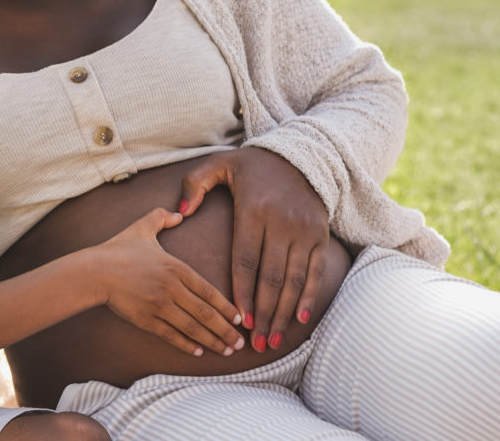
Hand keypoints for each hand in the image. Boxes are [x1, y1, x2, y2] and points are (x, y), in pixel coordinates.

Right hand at [93, 208, 243, 356]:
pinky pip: (171, 335)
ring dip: (212, 341)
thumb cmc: (118, 249)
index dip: (227, 307)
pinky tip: (199, 352)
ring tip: (226, 351)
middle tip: (240, 343)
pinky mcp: (145, 319)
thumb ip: (162, 217)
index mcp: (176, 267)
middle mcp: (172, 288)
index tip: (239, 318)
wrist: (94, 270)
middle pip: (205, 313)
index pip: (209, 291)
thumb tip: (179, 213)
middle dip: (226, 330)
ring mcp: (159, 305)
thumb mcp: (142, 227)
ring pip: (192, 327)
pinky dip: (187, 345)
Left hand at [178, 148, 328, 352]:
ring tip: (273, 339)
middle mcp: (282, 224)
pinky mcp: (320, 235)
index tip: (239, 318)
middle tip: (255, 342)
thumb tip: (180, 211)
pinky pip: (315, 271)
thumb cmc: (252, 166)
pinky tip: (299, 318)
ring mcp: (304, 231)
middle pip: (271, 277)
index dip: (242, 292)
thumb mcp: (219, 164)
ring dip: (283, 313)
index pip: (246, 260)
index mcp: (254, 211)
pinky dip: (308, 296)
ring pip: (293, 280)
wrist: (301, 156)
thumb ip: (194, 184)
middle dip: (263, 313)